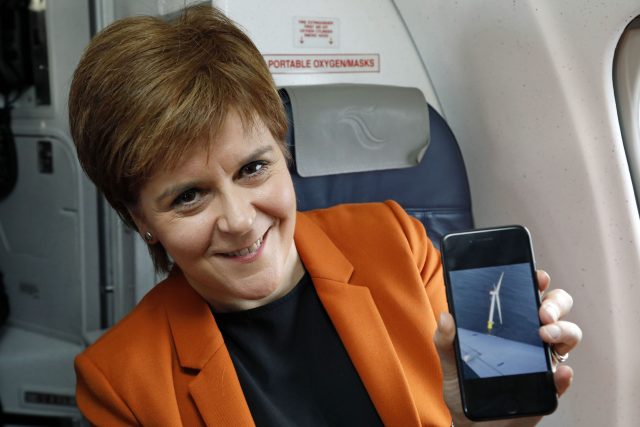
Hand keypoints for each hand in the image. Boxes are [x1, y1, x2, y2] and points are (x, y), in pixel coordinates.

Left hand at [434, 270, 581, 425]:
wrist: (472, 421)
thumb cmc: (465, 385)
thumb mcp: (450, 360)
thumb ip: (445, 339)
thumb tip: (446, 317)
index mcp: (510, 323)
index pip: (529, 294)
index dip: (537, 281)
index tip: (535, 276)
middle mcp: (531, 336)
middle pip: (556, 309)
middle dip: (554, 304)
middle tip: (541, 313)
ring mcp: (543, 360)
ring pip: (569, 335)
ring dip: (563, 330)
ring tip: (545, 335)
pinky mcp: (549, 386)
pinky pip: (564, 377)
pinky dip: (564, 374)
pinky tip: (558, 373)